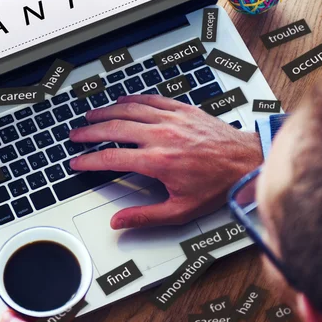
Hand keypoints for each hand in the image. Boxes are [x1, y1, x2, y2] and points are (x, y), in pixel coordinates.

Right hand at [69, 94, 261, 229]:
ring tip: (90, 116)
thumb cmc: (217, 184)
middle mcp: (161, 136)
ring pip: (128, 110)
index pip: (111, 158)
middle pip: (114, 129)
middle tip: (76, 135)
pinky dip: (132, 99)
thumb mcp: (181, 210)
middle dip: (89, 132)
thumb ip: (145, 216)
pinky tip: (121, 100)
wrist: (246, 161)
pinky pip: (150, 99)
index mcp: (158, 161)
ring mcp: (171, 119)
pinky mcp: (181, 109)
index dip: (89, 160)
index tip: (77, 162)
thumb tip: (119, 222)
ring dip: (105, 112)